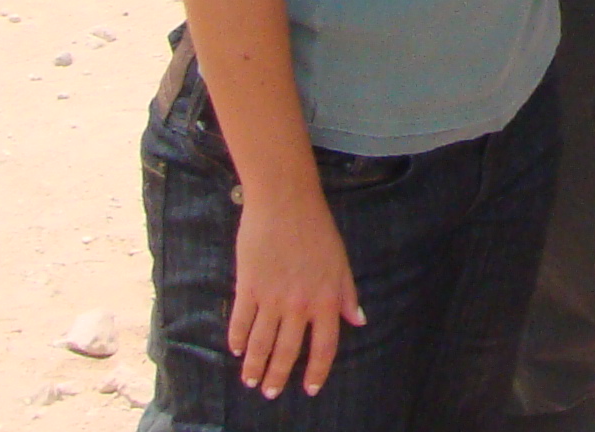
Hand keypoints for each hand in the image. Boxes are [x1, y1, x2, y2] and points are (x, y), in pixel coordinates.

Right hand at [230, 180, 362, 395]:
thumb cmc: (317, 227)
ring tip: (250, 380)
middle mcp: (299, 304)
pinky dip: (237, 339)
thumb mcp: (341, 261)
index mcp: (326, 299)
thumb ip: (347, 293)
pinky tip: (236, 350)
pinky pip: (240, 321)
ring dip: (255, 366)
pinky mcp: (247, 286)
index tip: (310, 388)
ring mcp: (271, 297)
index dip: (317, 371)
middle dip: (279, 376)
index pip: (325, 347)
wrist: (285, 201)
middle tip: (271, 393)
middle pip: (288, 352)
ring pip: (262, 343)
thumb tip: (358, 320)